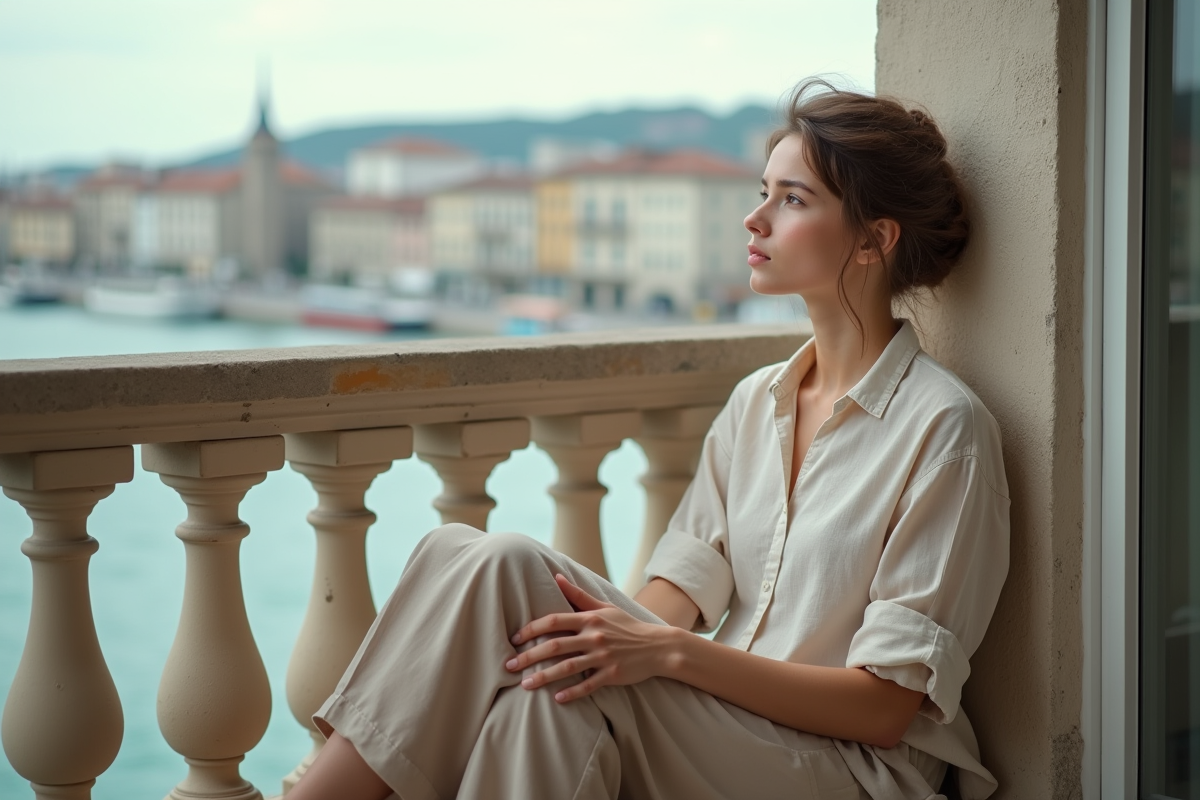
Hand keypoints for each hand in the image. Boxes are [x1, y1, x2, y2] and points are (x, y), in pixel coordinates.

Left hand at [505, 573, 671, 702]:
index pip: (554, 621)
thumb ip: (578, 594)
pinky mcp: (612, 675)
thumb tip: (556, 576)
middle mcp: (593, 637)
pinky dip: (571, 692)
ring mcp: (602, 657)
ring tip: (524, 685)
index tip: (515, 638)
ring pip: (567, 668)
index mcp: (589, 619)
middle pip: (554, 646)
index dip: (532, 629)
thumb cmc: (627, 626)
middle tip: (510, 665)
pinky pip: (588, 685)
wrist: (658, 646)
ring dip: (543, 677)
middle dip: (529, 656)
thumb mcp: (604, 607)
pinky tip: (556, 698)